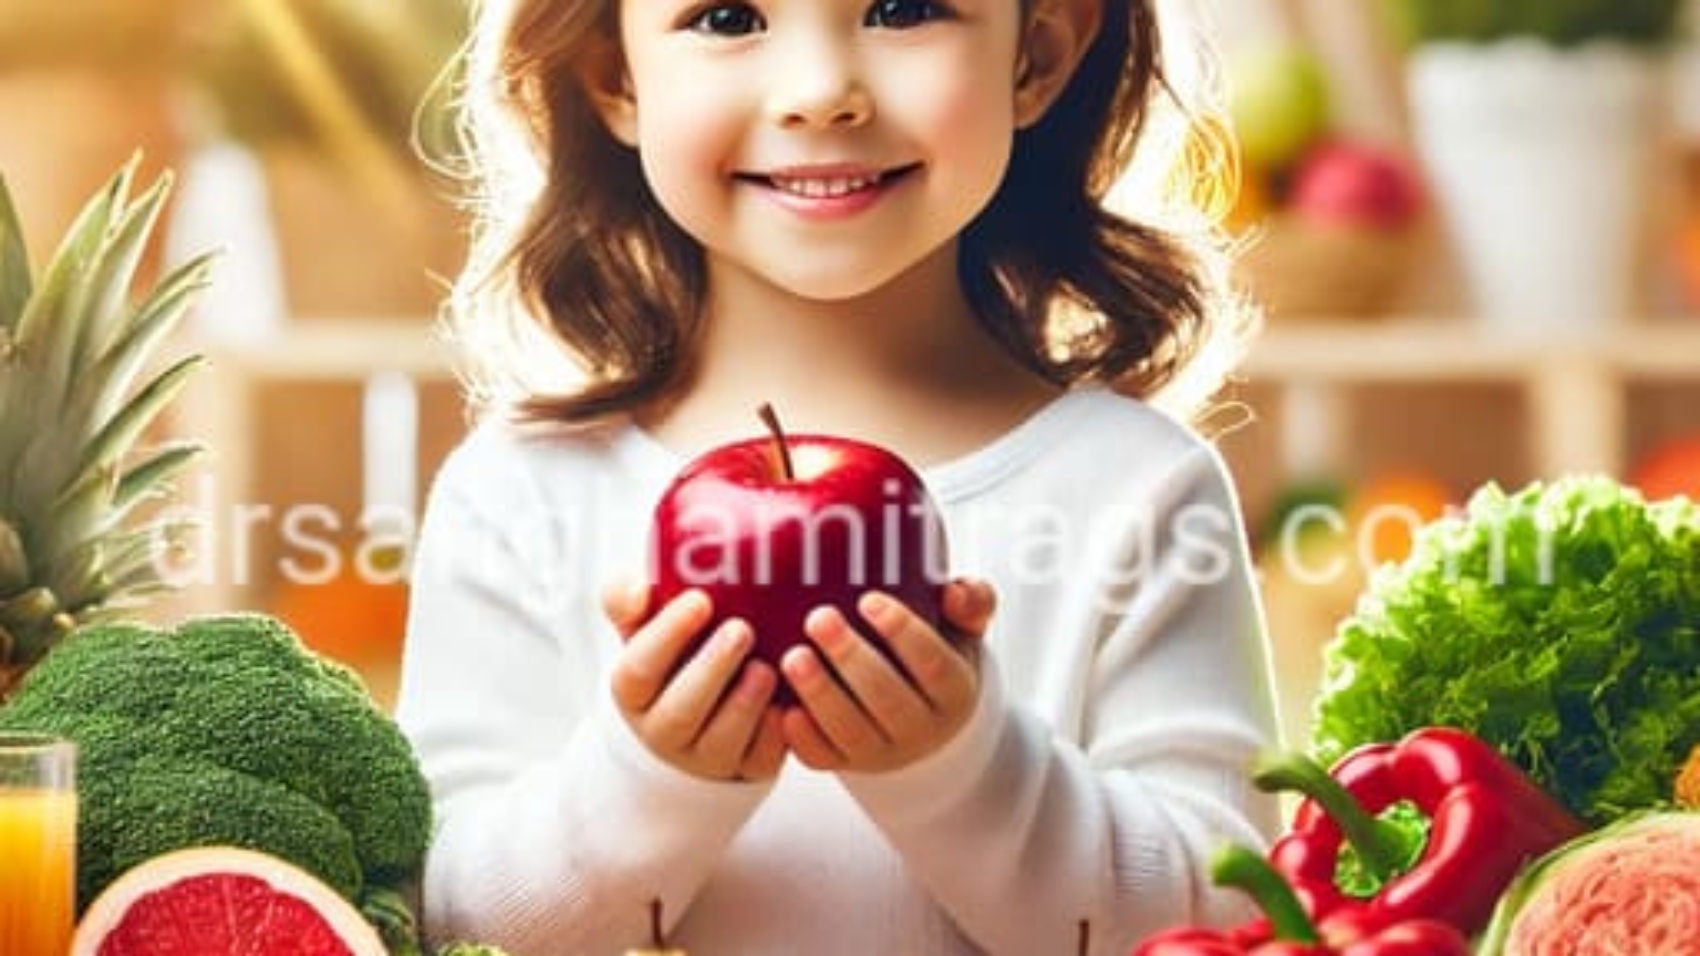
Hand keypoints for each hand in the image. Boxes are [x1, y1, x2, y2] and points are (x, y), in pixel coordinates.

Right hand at [603, 581, 786, 782]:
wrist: (706, 703)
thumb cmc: (676, 652)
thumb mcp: (645, 624)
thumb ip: (627, 598)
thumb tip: (639, 590)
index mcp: (633, 691)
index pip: (638, 670)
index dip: (667, 635)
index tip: (700, 599)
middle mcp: (662, 731)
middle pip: (679, 710)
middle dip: (711, 669)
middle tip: (741, 629)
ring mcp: (705, 757)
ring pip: (721, 741)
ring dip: (745, 704)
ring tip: (766, 668)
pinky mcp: (748, 770)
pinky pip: (761, 760)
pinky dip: (776, 733)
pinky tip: (789, 704)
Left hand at [780, 578, 994, 773]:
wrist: (923, 720)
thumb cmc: (934, 661)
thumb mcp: (962, 632)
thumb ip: (972, 602)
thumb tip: (955, 591)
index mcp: (955, 692)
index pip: (934, 665)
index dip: (903, 632)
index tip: (869, 599)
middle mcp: (923, 729)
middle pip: (888, 698)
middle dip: (850, 658)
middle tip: (819, 618)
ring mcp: (884, 752)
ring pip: (851, 730)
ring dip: (819, 694)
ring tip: (793, 656)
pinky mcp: (848, 764)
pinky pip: (822, 758)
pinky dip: (799, 735)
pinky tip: (781, 705)